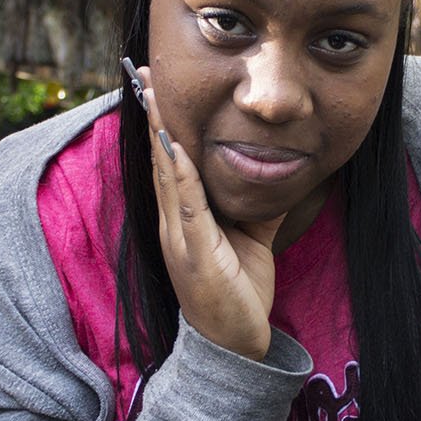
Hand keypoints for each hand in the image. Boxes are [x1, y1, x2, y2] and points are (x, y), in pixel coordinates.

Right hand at [138, 64, 284, 361]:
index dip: (162, 122)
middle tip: (144, 74)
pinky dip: (179, 176)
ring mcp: (180, 238)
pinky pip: (186, 207)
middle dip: (152, 115)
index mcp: (185, 218)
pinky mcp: (194, 254)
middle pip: (159, 158)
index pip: (170, 160)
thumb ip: (255, 206)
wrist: (235, 347)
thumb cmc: (239, 294)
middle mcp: (174, 223)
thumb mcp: (251, 239)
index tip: (156, 84)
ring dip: (158, 134)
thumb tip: (276, 174)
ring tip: (152, 96)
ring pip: (166, 175)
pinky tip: (176, 149)